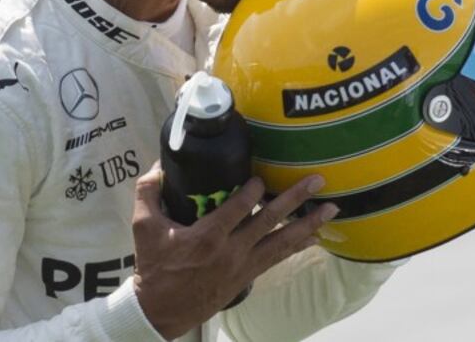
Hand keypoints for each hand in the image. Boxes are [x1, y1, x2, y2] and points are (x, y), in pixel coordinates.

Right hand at [131, 162, 338, 339]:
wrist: (160, 310)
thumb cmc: (153, 266)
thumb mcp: (143, 227)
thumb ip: (148, 192)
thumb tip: (157, 164)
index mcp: (207, 236)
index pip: (238, 207)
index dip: (252, 189)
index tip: (260, 177)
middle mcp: (231, 250)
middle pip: (270, 220)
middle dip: (295, 198)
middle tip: (318, 181)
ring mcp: (242, 265)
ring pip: (281, 241)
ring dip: (308, 224)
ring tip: (331, 209)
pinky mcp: (247, 277)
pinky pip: (277, 258)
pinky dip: (297, 246)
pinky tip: (315, 237)